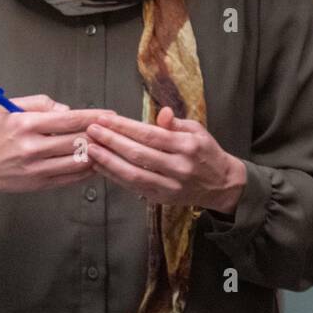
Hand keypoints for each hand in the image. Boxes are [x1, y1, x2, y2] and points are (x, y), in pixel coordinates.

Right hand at [0, 94, 113, 209]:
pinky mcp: (40, 184)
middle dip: (100, 135)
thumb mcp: (10, 107)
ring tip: (107, 146)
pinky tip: (95, 163)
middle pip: (78, 141)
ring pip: (78, 161)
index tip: (110, 115)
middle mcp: (33, 148)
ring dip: (97, 154)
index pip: (69, 119)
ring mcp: (37, 169)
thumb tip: (67, 109)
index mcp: (26, 124)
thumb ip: (40, 103)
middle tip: (115, 130)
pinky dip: (87, 170)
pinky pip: (71, 178)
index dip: (93, 117)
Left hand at [85, 105, 245, 212]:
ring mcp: (170, 186)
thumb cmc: (205, 152)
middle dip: (111, 142)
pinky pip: (134, 187)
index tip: (105, 119)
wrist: (221, 185)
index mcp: (187, 146)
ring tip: (90, 149)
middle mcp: (178, 168)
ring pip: (133, 175)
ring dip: (108, 162)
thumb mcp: (197, 131)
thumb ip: (175, 123)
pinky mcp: (162, 199)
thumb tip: (162, 113)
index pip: (150, 135)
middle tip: (91, 131)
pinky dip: (115, 176)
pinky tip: (101, 166)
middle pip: (138, 154)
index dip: (125, 127)